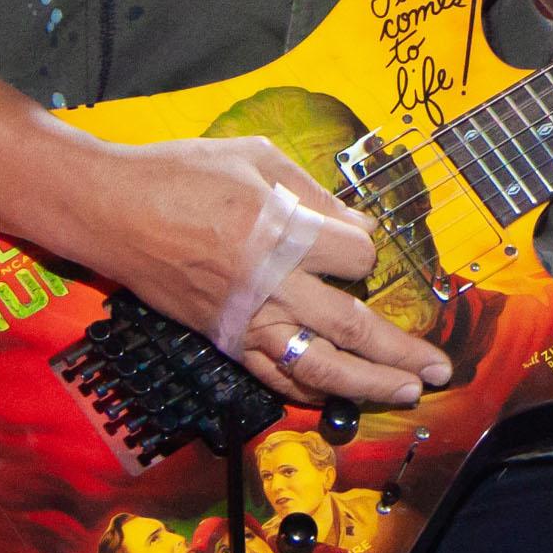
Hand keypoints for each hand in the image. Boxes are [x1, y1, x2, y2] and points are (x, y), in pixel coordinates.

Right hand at [70, 137, 452, 408]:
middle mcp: (271, 285)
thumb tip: (357, 226)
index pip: (356, 257)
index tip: (359, 244)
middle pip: (353, 326)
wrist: (112, 210)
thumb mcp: (257, 156)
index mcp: (282, 232)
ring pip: (319, 367)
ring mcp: (246, 320)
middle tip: (439, 366)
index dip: (365, 251)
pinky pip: (274, 378)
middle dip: (401, 350)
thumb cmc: (182, 172)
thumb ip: (313, 192)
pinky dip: (310, 391)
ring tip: (408, 391)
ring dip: (370, 384)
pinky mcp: (224, 340)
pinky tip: (338, 395)